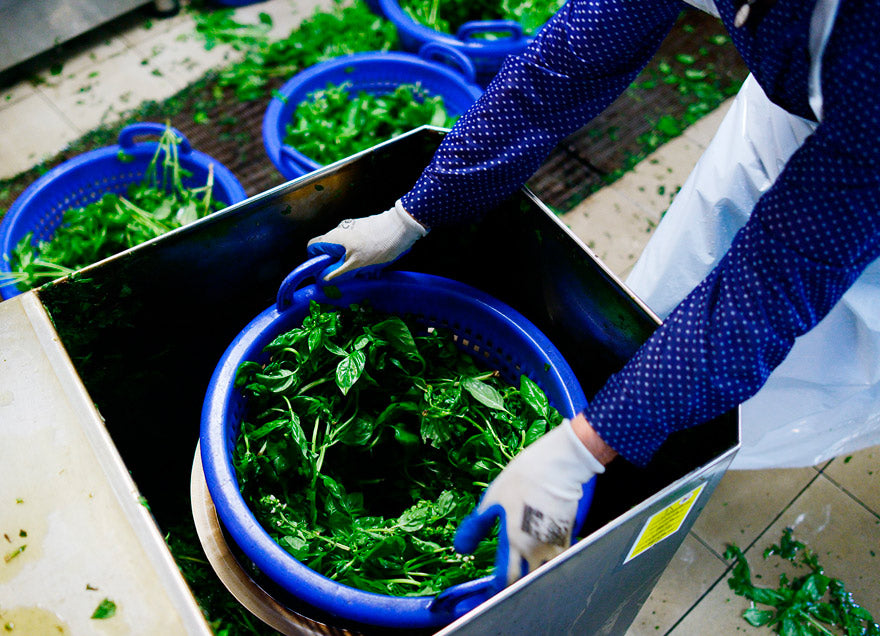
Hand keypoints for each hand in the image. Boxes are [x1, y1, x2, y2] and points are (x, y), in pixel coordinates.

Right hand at [307, 200, 427, 280]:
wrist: (402, 227)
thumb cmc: (378, 245)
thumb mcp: (356, 264)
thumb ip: (337, 272)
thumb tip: (322, 279)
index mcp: (334, 237)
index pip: (312, 246)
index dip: (315, 259)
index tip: (325, 270)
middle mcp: (340, 230)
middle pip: (331, 250)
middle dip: (339, 264)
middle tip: (352, 274)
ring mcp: (353, 228)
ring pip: (346, 249)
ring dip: (353, 262)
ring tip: (369, 270)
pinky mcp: (364, 228)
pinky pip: (357, 245)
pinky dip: (363, 256)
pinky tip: (376, 263)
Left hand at [454, 419, 604, 585]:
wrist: (557, 467)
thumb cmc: (522, 480)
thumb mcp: (491, 501)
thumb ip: (476, 528)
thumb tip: (460, 549)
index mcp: (515, 541)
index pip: (506, 580)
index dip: (495, 592)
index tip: (486, 594)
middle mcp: (536, 549)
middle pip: (525, 583)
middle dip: (512, 589)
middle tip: (501, 588)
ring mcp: (553, 546)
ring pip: (542, 575)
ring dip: (529, 580)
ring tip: (517, 576)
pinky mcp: (565, 538)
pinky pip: (554, 562)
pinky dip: (544, 567)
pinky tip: (535, 559)